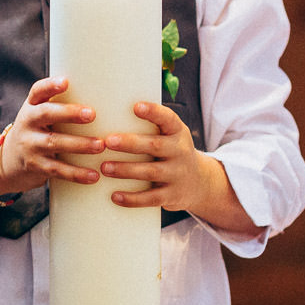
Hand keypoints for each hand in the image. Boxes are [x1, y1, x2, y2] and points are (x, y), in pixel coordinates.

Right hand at [0, 77, 107, 196]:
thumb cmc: (37, 133)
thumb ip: (60, 107)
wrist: (9, 162)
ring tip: (100, 145)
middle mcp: (27, 122)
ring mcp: (29, 145)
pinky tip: (93, 175)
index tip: (65, 82)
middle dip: (68, 113)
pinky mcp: (35, 166)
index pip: (38, 91)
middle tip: (91, 114)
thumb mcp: (40, 116)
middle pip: (46, 114)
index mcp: (32, 106)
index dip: (50, 86)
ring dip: (79, 144)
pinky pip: (57, 169)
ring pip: (53, 143)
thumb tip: (105, 97)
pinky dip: (76, 173)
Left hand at [101, 102, 255, 234]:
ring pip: (151, 172)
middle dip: (130, 143)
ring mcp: (178, 174)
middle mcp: (180, 151)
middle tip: (107, 141)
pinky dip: (133, 198)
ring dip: (126, 170)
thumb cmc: (171, 151)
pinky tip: (114, 196)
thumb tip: (108, 108)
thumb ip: (149, 126)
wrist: (200, 183)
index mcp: (177, 132)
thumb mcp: (170, 135)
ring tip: (104, 167)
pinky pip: (151, 198)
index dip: (153, 112)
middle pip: (155, 145)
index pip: (168, 119)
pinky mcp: (172, 195)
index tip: (135, 106)